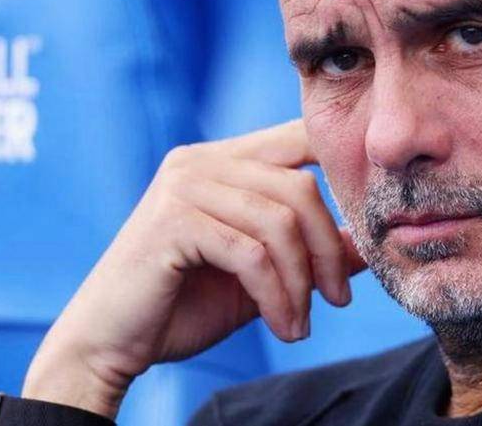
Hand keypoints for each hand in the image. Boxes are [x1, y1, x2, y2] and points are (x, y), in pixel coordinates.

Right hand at [21, 120, 366, 418]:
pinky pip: (250, 253)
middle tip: (338, 299)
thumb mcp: (263, 275)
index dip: (341, 175)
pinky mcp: (172, 220)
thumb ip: (310, 251)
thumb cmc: (183, 305)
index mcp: (223, 159)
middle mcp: (201, 161)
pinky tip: (282, 326)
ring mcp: (184, 186)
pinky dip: (276, 296)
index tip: (361, 234)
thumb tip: (372, 241)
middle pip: (300, 187)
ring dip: (302, 283)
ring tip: (300, 323)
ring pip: (279, 222)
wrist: (109, 343)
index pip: (299, 139)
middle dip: (328, 249)